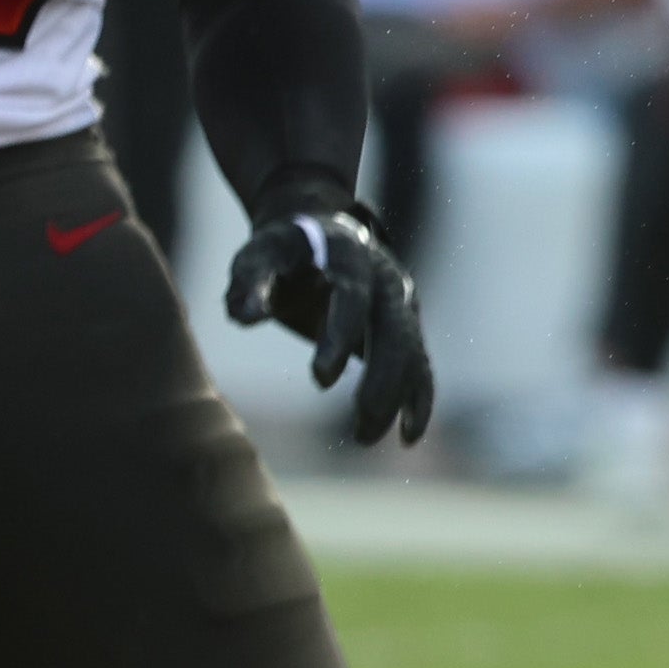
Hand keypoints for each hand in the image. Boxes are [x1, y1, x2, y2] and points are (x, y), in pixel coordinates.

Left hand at [223, 190, 437, 443]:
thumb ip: (250, 282)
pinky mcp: (406, 325)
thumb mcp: (257, 256)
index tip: (320, 380)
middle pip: (395, 329)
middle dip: (382, 378)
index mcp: (351, 253)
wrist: (318, 230)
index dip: (339, 337)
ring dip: (395, 398)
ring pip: (411, 352)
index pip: (353, 296)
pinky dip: (418, 400)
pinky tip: (406, 437)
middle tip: (359, 420)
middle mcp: (387, 276)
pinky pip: (420, 365)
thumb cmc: (280, 250)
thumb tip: (248, 315)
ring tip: (361, 437)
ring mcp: (402, 301)